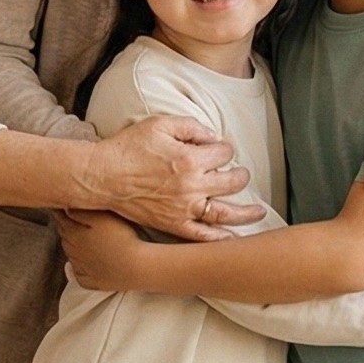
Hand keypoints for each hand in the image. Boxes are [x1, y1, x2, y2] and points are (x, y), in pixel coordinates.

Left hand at [54, 208, 151, 292]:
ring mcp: (83, 269)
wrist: (136, 267)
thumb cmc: (122, 238)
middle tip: (70, 221)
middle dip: (66, 228)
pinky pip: (78, 274)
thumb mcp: (103, 217)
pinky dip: (78, 267)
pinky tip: (83, 263)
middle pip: (65, 237)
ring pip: (70, 255)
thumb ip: (82, 212)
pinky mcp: (91, 282)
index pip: (62, 220)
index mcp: (75, 235)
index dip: (60, 212)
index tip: (60, 206)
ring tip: (78, 239)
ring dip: (71, 246)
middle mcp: (74, 252)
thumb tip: (66, 208)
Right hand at [88, 114, 260, 241]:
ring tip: (260, 212)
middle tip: (240, 174)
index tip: (220, 149)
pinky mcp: (172, 224)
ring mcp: (183, 208)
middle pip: (231, 181)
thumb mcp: (160, 123)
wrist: (103, 175)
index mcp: (190, 159)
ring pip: (224, 212)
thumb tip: (213, 137)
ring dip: (246, 212)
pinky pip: (201, 236)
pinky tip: (233, 238)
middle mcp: (191, 186)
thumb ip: (191, 126)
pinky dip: (219, 239)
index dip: (224, 148)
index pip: (224, 153)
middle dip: (240, 175)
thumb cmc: (129, 147)